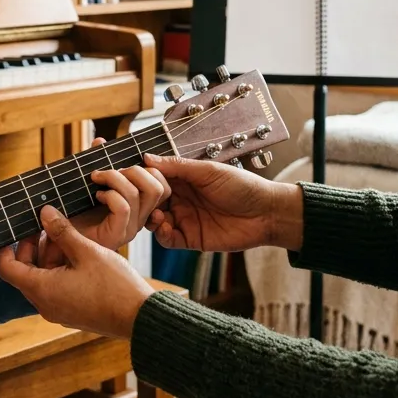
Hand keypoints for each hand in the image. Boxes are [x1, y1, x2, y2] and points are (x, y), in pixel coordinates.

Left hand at [0, 207, 154, 337]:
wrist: (140, 318)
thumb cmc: (114, 285)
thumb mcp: (87, 251)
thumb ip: (62, 231)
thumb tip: (44, 212)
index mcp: (42, 290)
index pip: (6, 268)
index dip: (5, 248)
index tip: (14, 230)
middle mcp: (44, 305)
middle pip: (23, 273)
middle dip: (31, 248)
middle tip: (46, 227)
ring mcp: (58, 311)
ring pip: (40, 280)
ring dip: (47, 258)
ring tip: (66, 237)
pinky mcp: (72, 313)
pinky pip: (54, 290)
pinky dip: (58, 271)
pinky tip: (77, 255)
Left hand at [39, 137, 169, 267]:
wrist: (57, 235)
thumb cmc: (73, 210)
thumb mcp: (87, 181)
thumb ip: (96, 161)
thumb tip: (100, 141)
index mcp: (139, 206)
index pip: (163, 186)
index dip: (150, 168)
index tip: (125, 162)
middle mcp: (139, 218)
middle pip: (158, 187)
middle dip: (134, 170)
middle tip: (109, 171)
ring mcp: (129, 228)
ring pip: (139, 193)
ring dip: (115, 177)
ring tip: (97, 179)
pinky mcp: (116, 236)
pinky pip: (123, 207)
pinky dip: (109, 194)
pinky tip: (96, 195)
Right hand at [142, 154, 303, 251]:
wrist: (267, 213)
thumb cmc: (242, 186)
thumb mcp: (208, 171)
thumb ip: (177, 166)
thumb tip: (147, 157)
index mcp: (184, 179)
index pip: (154, 179)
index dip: (142, 179)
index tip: (131, 178)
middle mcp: (181, 199)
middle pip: (150, 201)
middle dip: (142, 202)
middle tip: (139, 200)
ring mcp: (184, 219)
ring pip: (155, 221)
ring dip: (150, 218)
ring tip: (155, 215)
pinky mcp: (191, 238)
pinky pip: (168, 239)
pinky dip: (161, 234)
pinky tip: (164, 227)